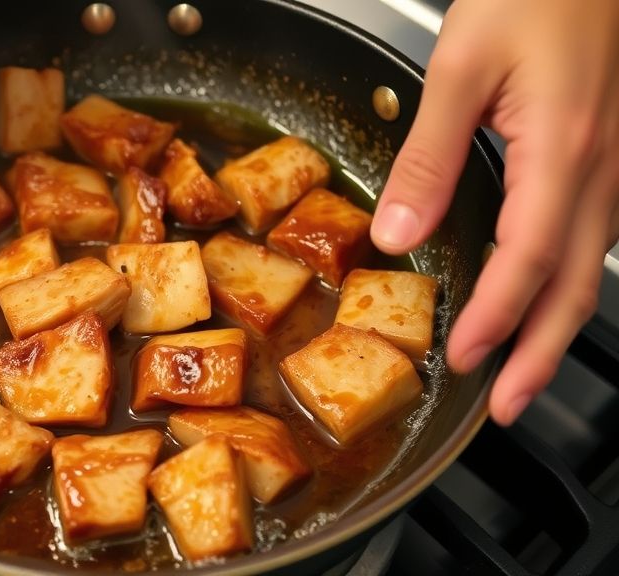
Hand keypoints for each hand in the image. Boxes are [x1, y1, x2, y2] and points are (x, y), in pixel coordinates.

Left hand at [371, 0, 618, 425]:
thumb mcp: (460, 71)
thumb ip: (428, 159)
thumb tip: (399, 235)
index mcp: (561, 149)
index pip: (528, 260)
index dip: (496, 319)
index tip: (464, 361)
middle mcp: (602, 166)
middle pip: (577, 283)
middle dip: (542, 354)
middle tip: (507, 405)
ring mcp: (615, 163)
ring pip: (591, 265)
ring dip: (556, 325)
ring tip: (522, 369)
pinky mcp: (607, 153)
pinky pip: (592, 234)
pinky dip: (564, 280)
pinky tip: (541, 296)